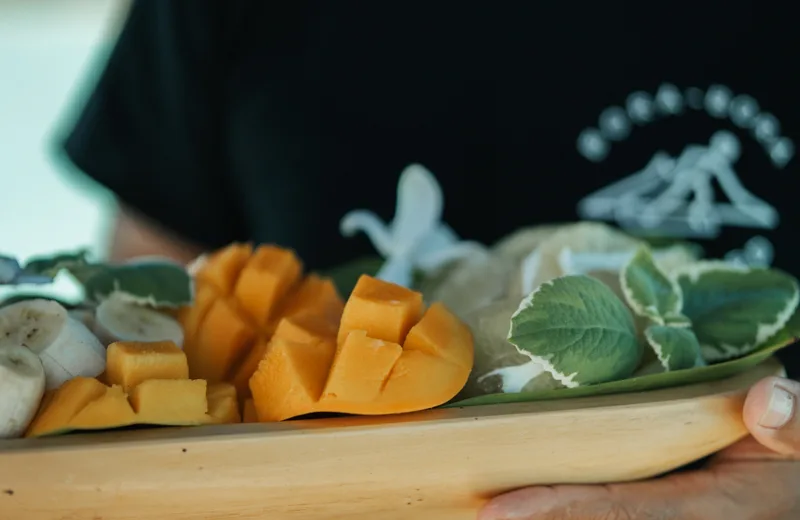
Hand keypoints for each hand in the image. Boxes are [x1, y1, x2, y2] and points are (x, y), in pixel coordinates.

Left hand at [479, 376, 799, 518]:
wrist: (795, 493)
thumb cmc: (797, 465)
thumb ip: (793, 425)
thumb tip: (765, 401)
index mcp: (706, 510)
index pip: (617, 510)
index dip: (557, 511)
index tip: (494, 512)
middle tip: (467, 510)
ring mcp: (664, 518)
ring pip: (595, 519)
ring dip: (542, 515)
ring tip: (481, 506)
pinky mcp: (655, 509)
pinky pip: (607, 509)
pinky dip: (566, 505)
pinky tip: (526, 497)